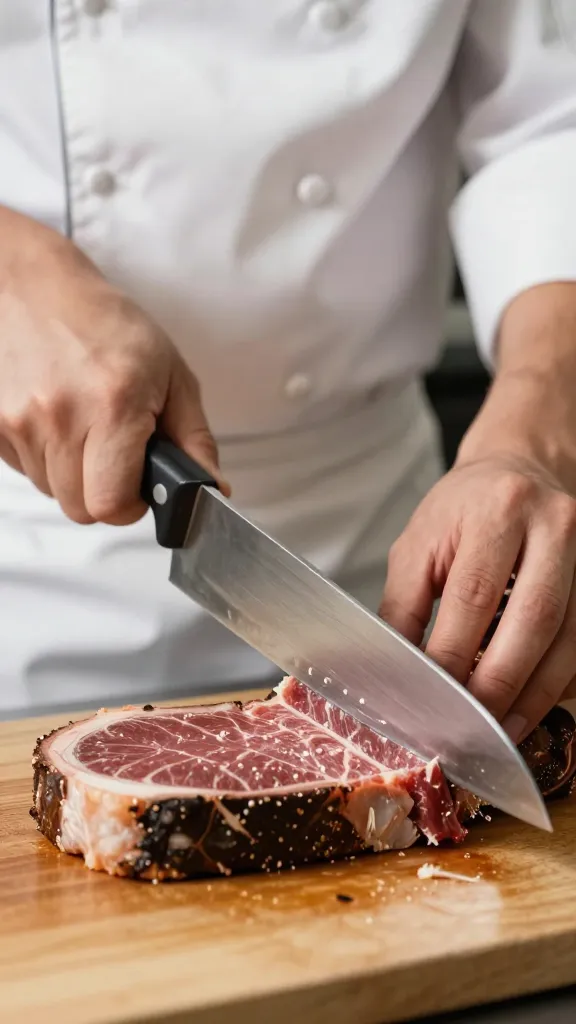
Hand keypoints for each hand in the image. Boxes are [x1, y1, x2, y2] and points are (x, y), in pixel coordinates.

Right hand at [0, 207, 227, 525]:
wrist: (36, 288)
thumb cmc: (109, 327)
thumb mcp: (171, 376)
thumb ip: (195, 441)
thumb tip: (213, 490)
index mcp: (114, 406)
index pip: (112, 505)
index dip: (130, 504)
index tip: (138, 485)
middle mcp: (61, 416)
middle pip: (81, 509)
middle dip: (103, 492)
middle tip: (115, 454)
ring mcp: (21, 420)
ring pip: (52, 492)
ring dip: (73, 473)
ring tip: (85, 427)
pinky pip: (25, 470)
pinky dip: (44, 457)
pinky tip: (58, 420)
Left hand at [379, 452, 575, 741]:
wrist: (519, 471)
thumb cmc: (462, 511)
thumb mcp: (419, 545)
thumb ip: (403, 606)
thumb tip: (393, 670)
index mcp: (498, 509)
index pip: (475, 594)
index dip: (454, 653)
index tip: (432, 696)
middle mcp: (554, 526)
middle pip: (534, 619)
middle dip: (501, 683)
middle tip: (473, 727)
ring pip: (570, 639)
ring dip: (536, 695)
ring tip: (504, 730)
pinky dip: (559, 682)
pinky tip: (532, 704)